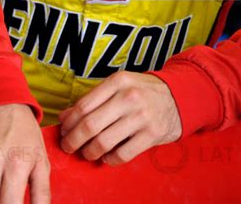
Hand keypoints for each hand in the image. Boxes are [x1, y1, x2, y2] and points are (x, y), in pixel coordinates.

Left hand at [58, 71, 181, 165]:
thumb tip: (64, 117)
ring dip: (89, 152)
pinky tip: (106, 157)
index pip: (84, 105)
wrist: (178, 97)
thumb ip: (93, 99)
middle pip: (90, 125)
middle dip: (73, 140)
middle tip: (68, 147)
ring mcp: (141, 116)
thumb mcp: (119, 86)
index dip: (69, 122)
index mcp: (118, 81)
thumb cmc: (142, 92)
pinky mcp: (151, 135)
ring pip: (104, 142)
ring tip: (87, 153)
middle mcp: (129, 97)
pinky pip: (122, 155)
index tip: (63, 131)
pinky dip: (109, 160)